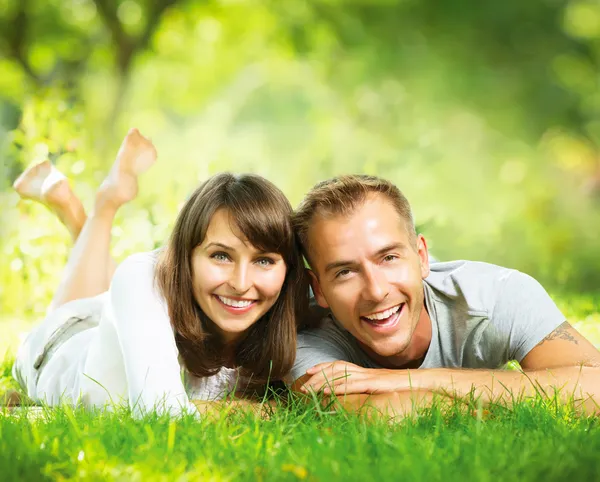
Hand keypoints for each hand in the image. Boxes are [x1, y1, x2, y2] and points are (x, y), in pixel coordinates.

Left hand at [300, 361, 424, 394]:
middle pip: (335, 370)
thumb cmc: (404, 388)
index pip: (340, 365)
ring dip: (322, 382)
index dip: (323, 367)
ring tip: (308, 389)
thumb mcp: (383, 388)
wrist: (423, 383)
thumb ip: (370, 389)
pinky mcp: (374, 384)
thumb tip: (357, 396)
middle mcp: (364, 371)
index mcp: (365, 371)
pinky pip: (353, 384)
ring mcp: (369, 376)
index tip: (309, 371)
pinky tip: (328, 391)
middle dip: (317, 376)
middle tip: (302, 384)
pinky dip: (338, 387)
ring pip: (341, 376)